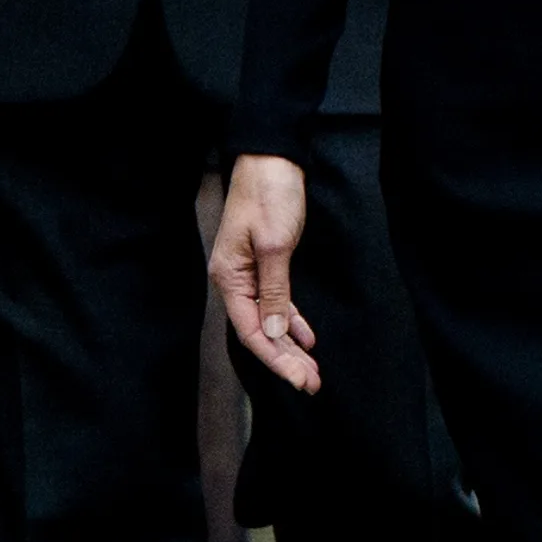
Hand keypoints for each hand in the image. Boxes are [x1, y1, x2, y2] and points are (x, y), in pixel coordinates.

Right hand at [208, 152, 319, 391]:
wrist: (271, 158)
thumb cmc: (268, 195)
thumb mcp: (275, 244)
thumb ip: (275, 291)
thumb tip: (275, 333)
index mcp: (229, 276)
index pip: (250, 330)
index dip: (275, 358)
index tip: (299, 379)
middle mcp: (234, 279)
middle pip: (259, 330)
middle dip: (285, 360)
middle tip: (312, 383)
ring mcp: (248, 272)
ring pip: (269, 320)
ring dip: (290, 346)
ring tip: (312, 370)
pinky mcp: (265, 263)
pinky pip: (276, 301)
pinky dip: (292, 320)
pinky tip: (306, 338)